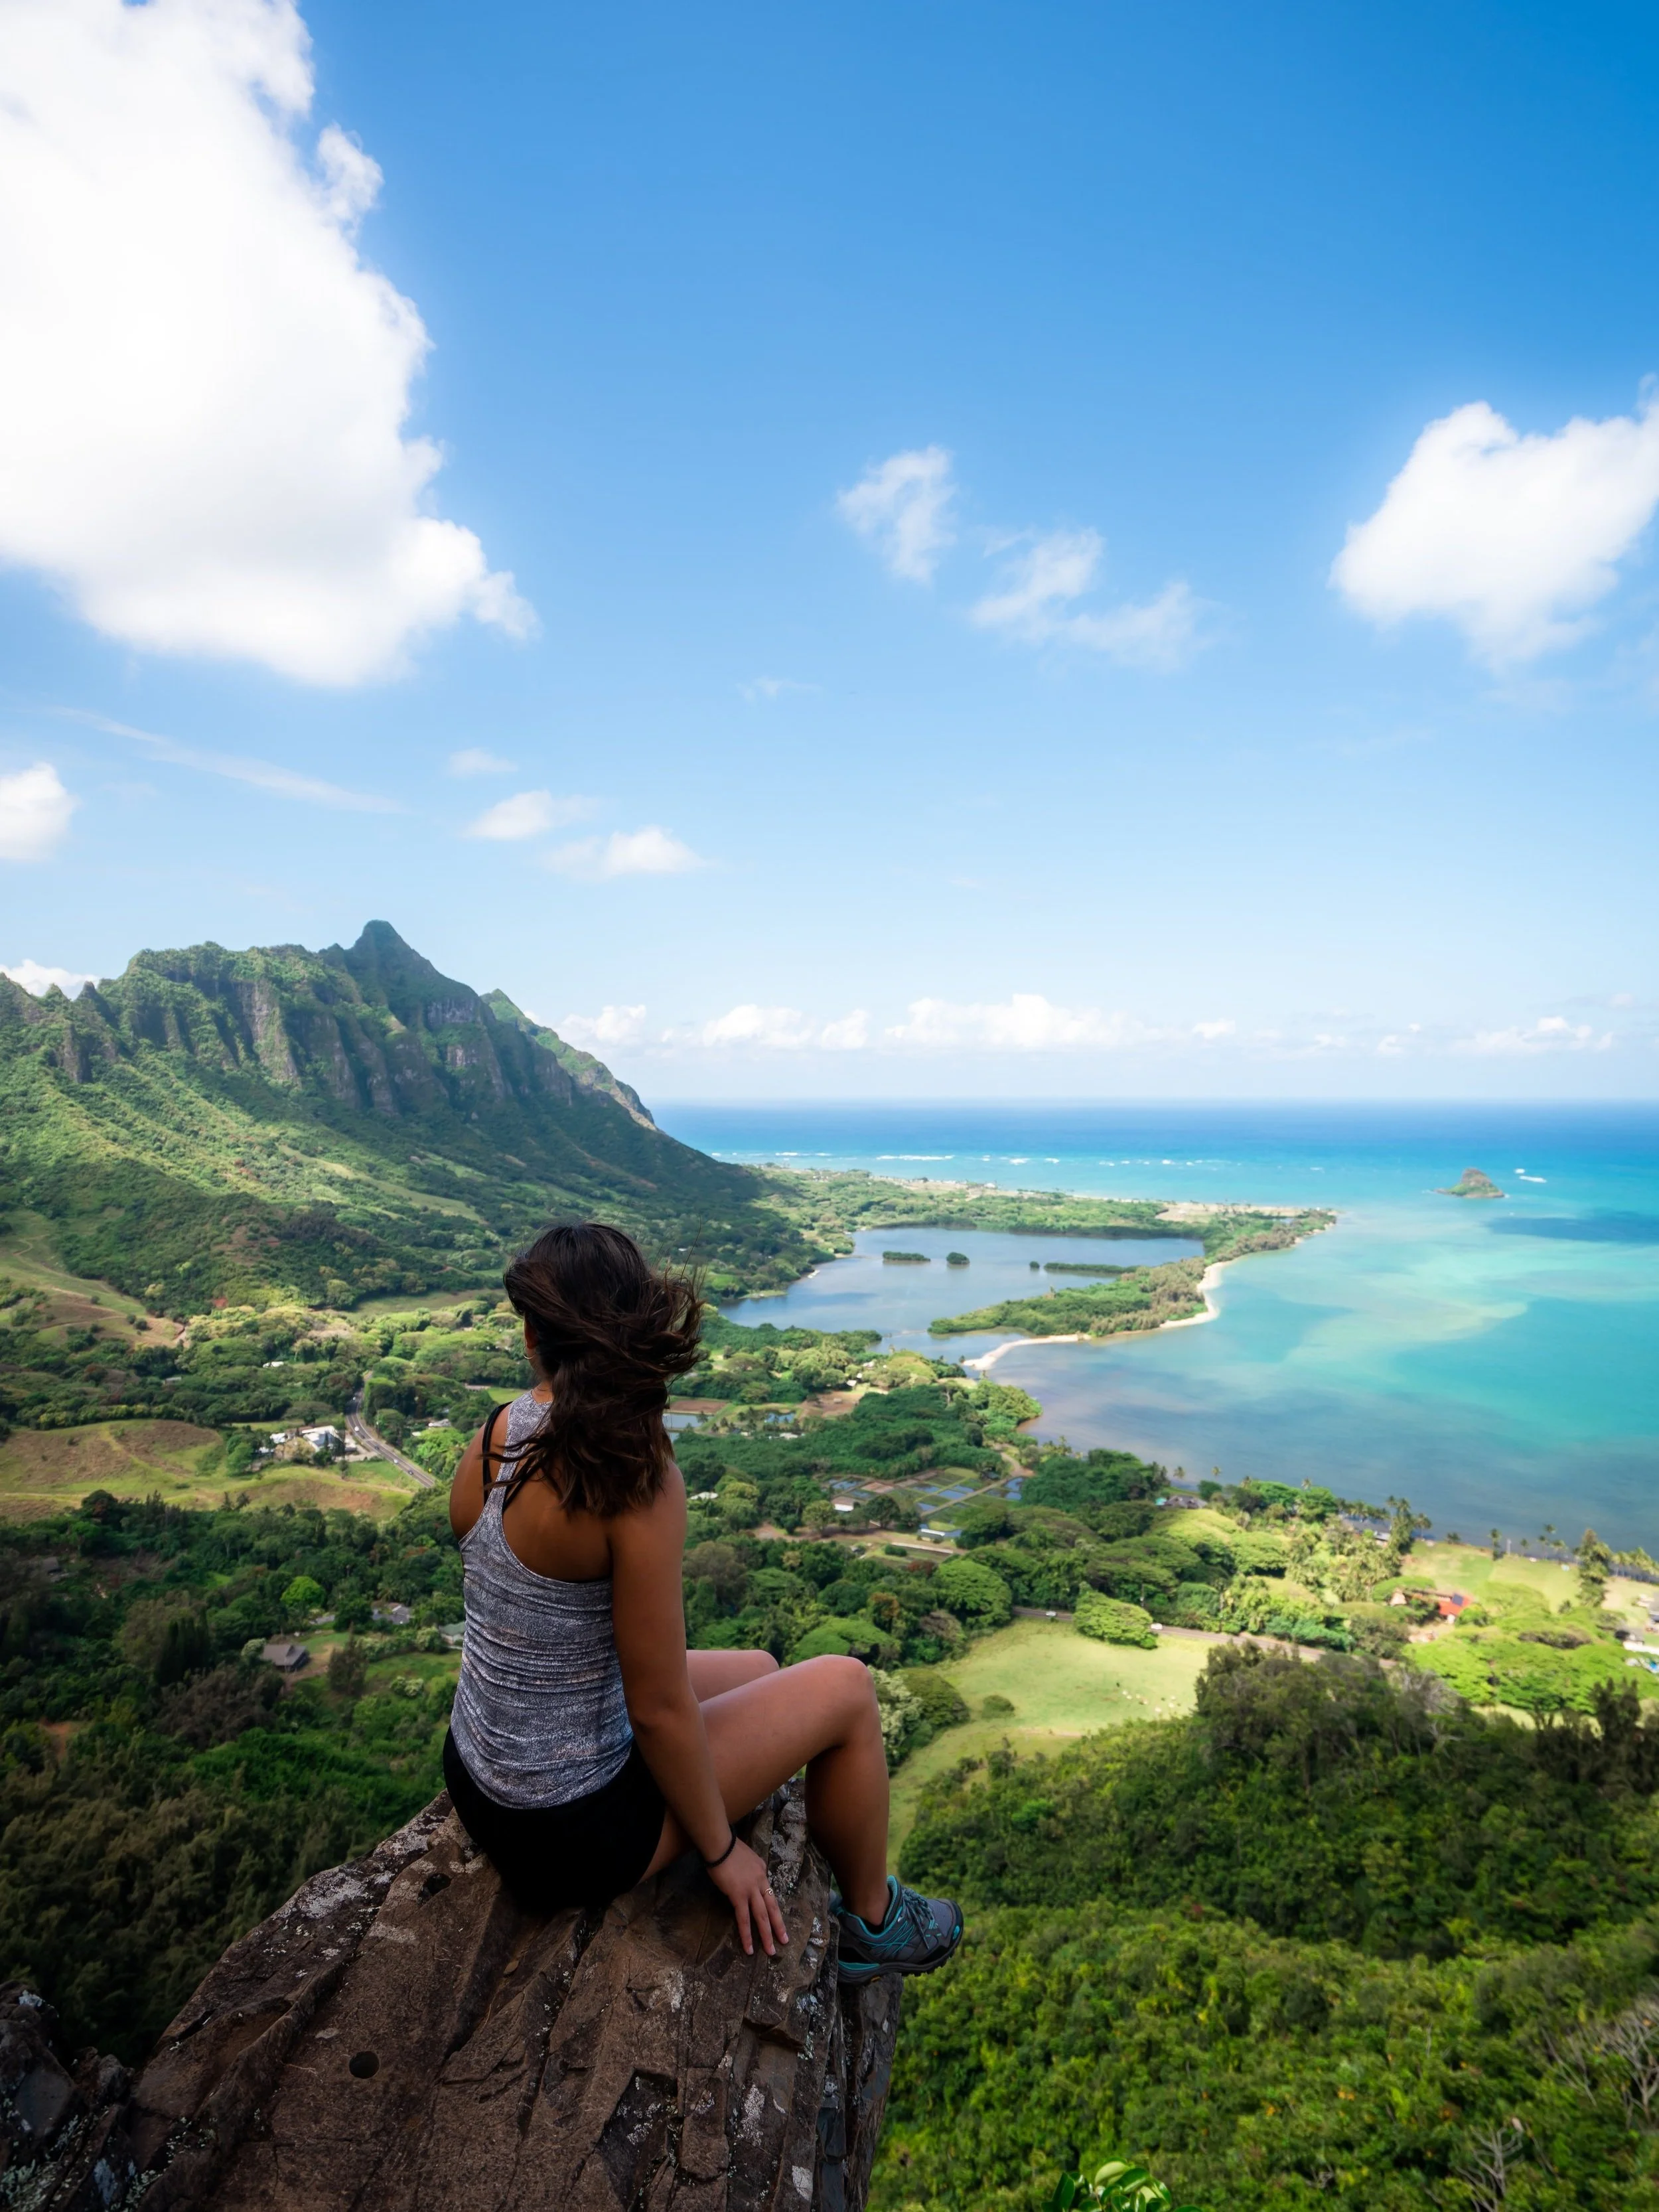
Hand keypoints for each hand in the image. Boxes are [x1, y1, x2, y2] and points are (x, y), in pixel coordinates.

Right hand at [705, 1836, 788, 1957]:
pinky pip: (744, 1919)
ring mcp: (751, 1889)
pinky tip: (749, 1947)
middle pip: (772, 1907)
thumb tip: (744, 1877)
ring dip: (767, 1935)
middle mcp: (761, 1880)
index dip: (770, 1906)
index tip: (772, 1917)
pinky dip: (747, 1935)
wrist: (720, 1844)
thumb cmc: (727, 1848)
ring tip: (771, 1951)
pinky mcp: (738, 1895)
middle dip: (778, 1926)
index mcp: (762, 1870)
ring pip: (762, 1916)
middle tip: (784, 1940)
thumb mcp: (745, 1856)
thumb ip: (747, 1868)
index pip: (767, 1892)